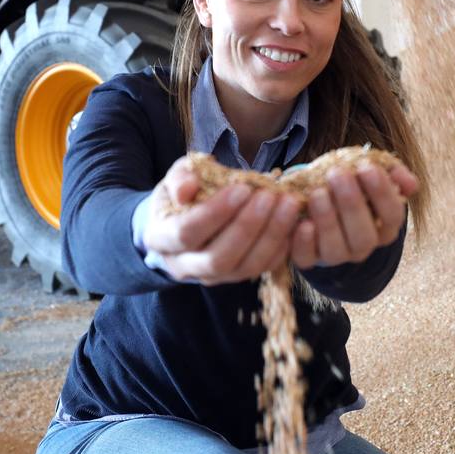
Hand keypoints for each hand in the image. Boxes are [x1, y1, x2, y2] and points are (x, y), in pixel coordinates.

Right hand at [143, 157, 301, 285]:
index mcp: (161, 238)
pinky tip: (293, 223)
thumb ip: (179, 177)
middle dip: (248, 226)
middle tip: (270, 196)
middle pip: (218, 258)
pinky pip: (261, 269)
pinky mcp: (236, 277)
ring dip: (270, 236)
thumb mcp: (175, 177)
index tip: (242, 188)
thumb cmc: (181, 194)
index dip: (215, 213)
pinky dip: (280, 248)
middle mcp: (184, 266)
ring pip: (244, 268)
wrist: (182, 219)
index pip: (186, 233)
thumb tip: (186, 189)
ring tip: (288, 204)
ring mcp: (212, 276)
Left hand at [290, 163, 415, 269]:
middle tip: (338, 174)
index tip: (367, 167)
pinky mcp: (307, 258)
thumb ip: (393, 173)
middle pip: (364, 236)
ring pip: (335, 250)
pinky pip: (306, 259)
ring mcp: (335, 255)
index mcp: (384, 227)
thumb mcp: (369, 172)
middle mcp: (362, 246)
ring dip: (327, 220)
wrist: (313, 196)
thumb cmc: (347, 182)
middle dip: (351, 204)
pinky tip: (303, 222)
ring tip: (317, 192)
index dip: (382, 193)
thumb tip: (410, 183)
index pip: (392, 216)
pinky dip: (304, 243)